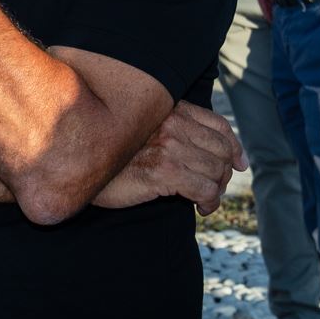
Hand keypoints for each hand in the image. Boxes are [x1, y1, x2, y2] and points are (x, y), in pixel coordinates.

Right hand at [96, 102, 246, 214]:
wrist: (80, 166)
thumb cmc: (114, 154)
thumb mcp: (145, 133)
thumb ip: (177, 133)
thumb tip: (225, 156)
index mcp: (169, 110)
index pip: (218, 125)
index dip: (234, 146)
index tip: (239, 164)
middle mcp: (171, 123)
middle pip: (221, 151)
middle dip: (223, 174)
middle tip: (213, 189)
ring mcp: (168, 146)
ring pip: (216, 172)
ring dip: (215, 191)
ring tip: (204, 200)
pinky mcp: (163, 170)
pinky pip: (205, 190)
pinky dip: (208, 202)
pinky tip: (200, 208)